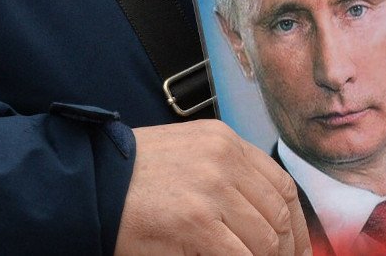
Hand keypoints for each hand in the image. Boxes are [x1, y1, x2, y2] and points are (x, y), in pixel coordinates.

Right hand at [117, 120, 310, 255]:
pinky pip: (239, 255)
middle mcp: (224, 160)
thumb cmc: (132, 176)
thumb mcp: (188, 157)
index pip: (281, 185)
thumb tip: (263, 222)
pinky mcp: (196, 223)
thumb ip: (227, 178)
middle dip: (286, 250)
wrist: (86, 181)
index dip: (297, 224)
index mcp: (225, 142)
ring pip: (265, 239)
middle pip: (278, 214)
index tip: (299, 249)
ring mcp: (212, 190)